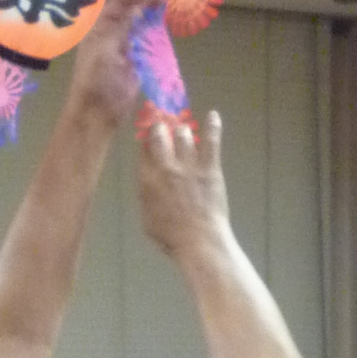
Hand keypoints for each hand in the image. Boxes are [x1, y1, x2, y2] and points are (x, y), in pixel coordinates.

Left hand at [66, 0, 164, 126]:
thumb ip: (121, 27)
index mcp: (102, 25)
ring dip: (158, 7)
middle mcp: (114, 30)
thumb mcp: (105, 48)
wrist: (98, 112)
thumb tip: (140, 6)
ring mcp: (127, 44)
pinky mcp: (138, 58)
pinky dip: (161, 27)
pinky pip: (151, 38)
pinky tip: (172, 18)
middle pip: (135, 6)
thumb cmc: (96, 80)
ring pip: (144, 19)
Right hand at [137, 110, 232, 260]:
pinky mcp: (209, 168)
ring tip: (182, 125)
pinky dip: (212, 127)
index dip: (145, 135)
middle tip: (163, 117)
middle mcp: (165, 167)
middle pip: (160, 134)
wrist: (199, 242)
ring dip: (182, 127)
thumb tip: (146, 181)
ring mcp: (188, 166)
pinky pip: (211, 142)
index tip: (147, 127)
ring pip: (183, 134)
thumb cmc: (171, 237)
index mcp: (147, 180)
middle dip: (160, 123)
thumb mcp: (147, 217)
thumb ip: (145, 194)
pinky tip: (213, 115)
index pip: (143, 148)